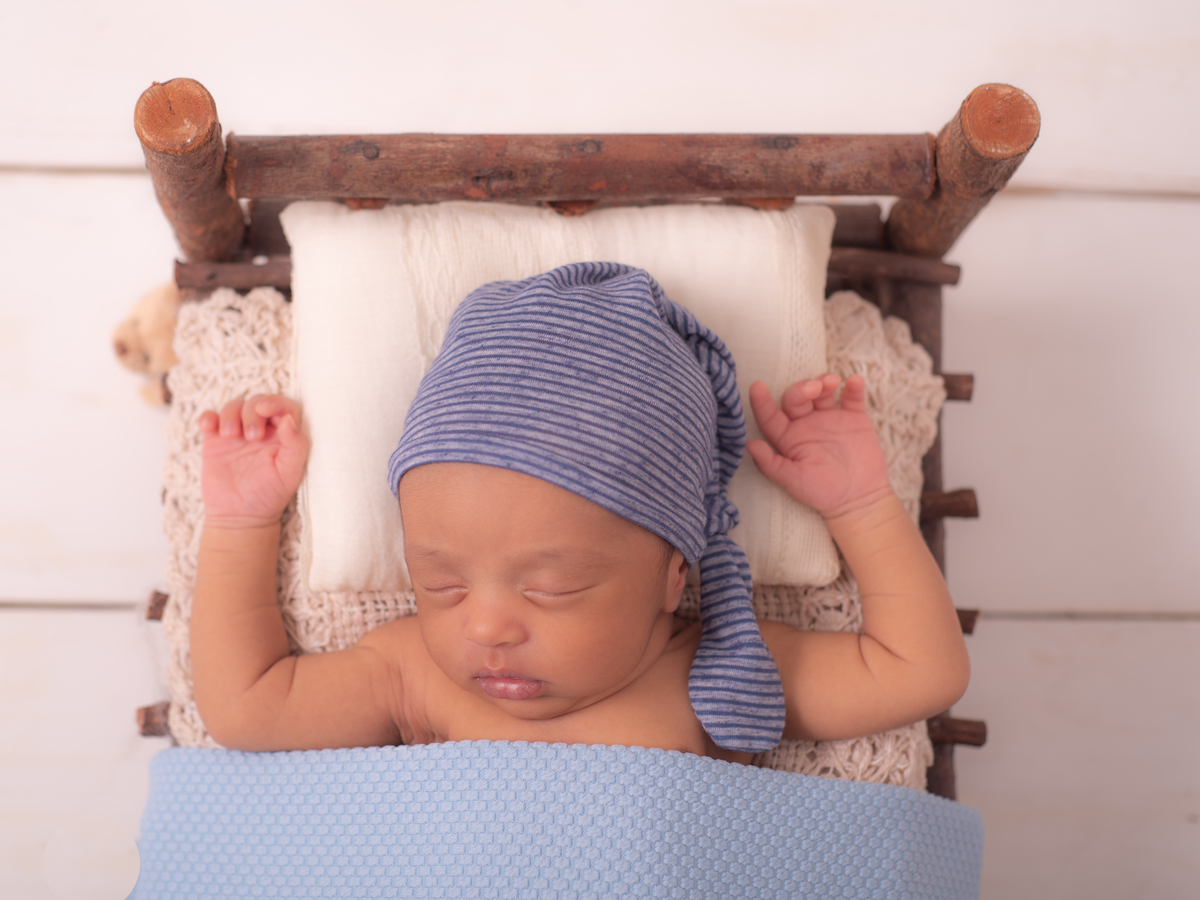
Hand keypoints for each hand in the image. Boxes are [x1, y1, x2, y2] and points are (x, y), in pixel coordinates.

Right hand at [199, 394, 309, 529]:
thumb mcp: (289, 473)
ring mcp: (237, 433)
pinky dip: (208, 417)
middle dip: (252, 413)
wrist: (240, 516)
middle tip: (251, 437)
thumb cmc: (269, 496)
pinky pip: (210, 418)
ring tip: (230, 435)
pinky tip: (208, 428)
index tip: (265, 411)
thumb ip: (295, 445)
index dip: (275, 402)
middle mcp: (261, 430)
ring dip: (230, 414)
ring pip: (233, 406)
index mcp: (282, 435)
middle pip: (256, 402)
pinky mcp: (216, 440)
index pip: (283, 406)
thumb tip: (289, 419)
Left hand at [746, 374, 892, 520]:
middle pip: (796, 397)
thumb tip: (748, 444)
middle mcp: (806, 424)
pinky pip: (852, 397)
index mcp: (788, 438)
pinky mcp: (854, 419)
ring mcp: (830, 419)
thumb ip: (770, 464)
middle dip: (802, 388)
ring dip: (823, 382)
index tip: (757, 386)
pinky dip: (853, 387)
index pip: (770, 415)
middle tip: (813, 389)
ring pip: (822, 392)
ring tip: (832, 382)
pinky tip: (854, 381)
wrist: (858, 500)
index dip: (761, 401)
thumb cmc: (821, 493)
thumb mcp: (793, 480)